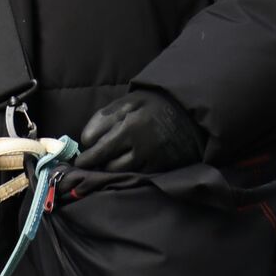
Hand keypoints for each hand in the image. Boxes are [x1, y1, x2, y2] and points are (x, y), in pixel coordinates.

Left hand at [74, 90, 205, 173]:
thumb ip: (105, 117)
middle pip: (103, 160)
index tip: (87, 145)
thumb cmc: (154, 104)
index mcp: (128, 123)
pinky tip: (128, 162)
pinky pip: (135, 175)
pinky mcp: (160, 168)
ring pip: (117, 171)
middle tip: (89, 160)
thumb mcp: (128, 101)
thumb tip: (85, 140)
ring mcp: (151, 158)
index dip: (88, 144)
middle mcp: (139, 144)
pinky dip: (127, 170)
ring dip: (110, 166)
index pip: (93, 141)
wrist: (191, 113)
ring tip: (110, 159)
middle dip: (93, 159)